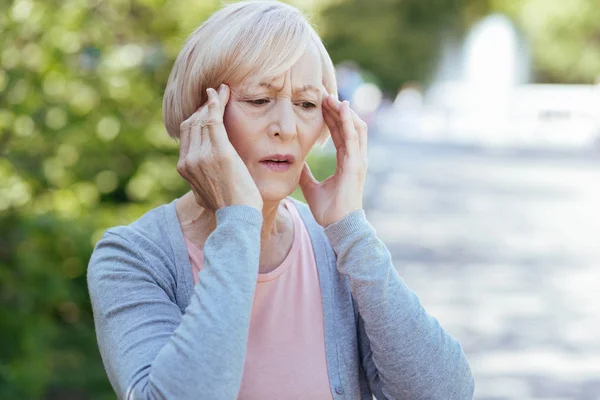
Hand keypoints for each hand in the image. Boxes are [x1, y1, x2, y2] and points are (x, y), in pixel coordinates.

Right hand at [177, 84, 262, 211]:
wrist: (238, 218)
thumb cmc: (230, 209)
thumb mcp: (207, 195)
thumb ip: (201, 182)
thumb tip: (201, 182)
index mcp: (185, 168)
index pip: (187, 134)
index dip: (196, 118)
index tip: (208, 109)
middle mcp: (189, 159)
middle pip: (192, 123)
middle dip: (204, 107)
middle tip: (216, 95)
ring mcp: (202, 155)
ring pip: (203, 119)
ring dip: (213, 101)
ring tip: (223, 91)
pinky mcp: (218, 151)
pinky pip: (214, 119)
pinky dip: (218, 103)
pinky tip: (224, 93)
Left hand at [299, 94, 367, 226]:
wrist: (339, 227)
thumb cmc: (329, 211)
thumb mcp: (312, 188)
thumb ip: (306, 174)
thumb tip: (295, 163)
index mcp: (347, 161)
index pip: (339, 133)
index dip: (331, 117)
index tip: (321, 102)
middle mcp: (355, 158)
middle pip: (347, 125)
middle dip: (336, 108)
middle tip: (323, 92)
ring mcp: (358, 160)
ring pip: (353, 126)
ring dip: (342, 110)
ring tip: (330, 96)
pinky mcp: (357, 164)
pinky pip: (353, 137)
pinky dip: (347, 120)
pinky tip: (340, 107)